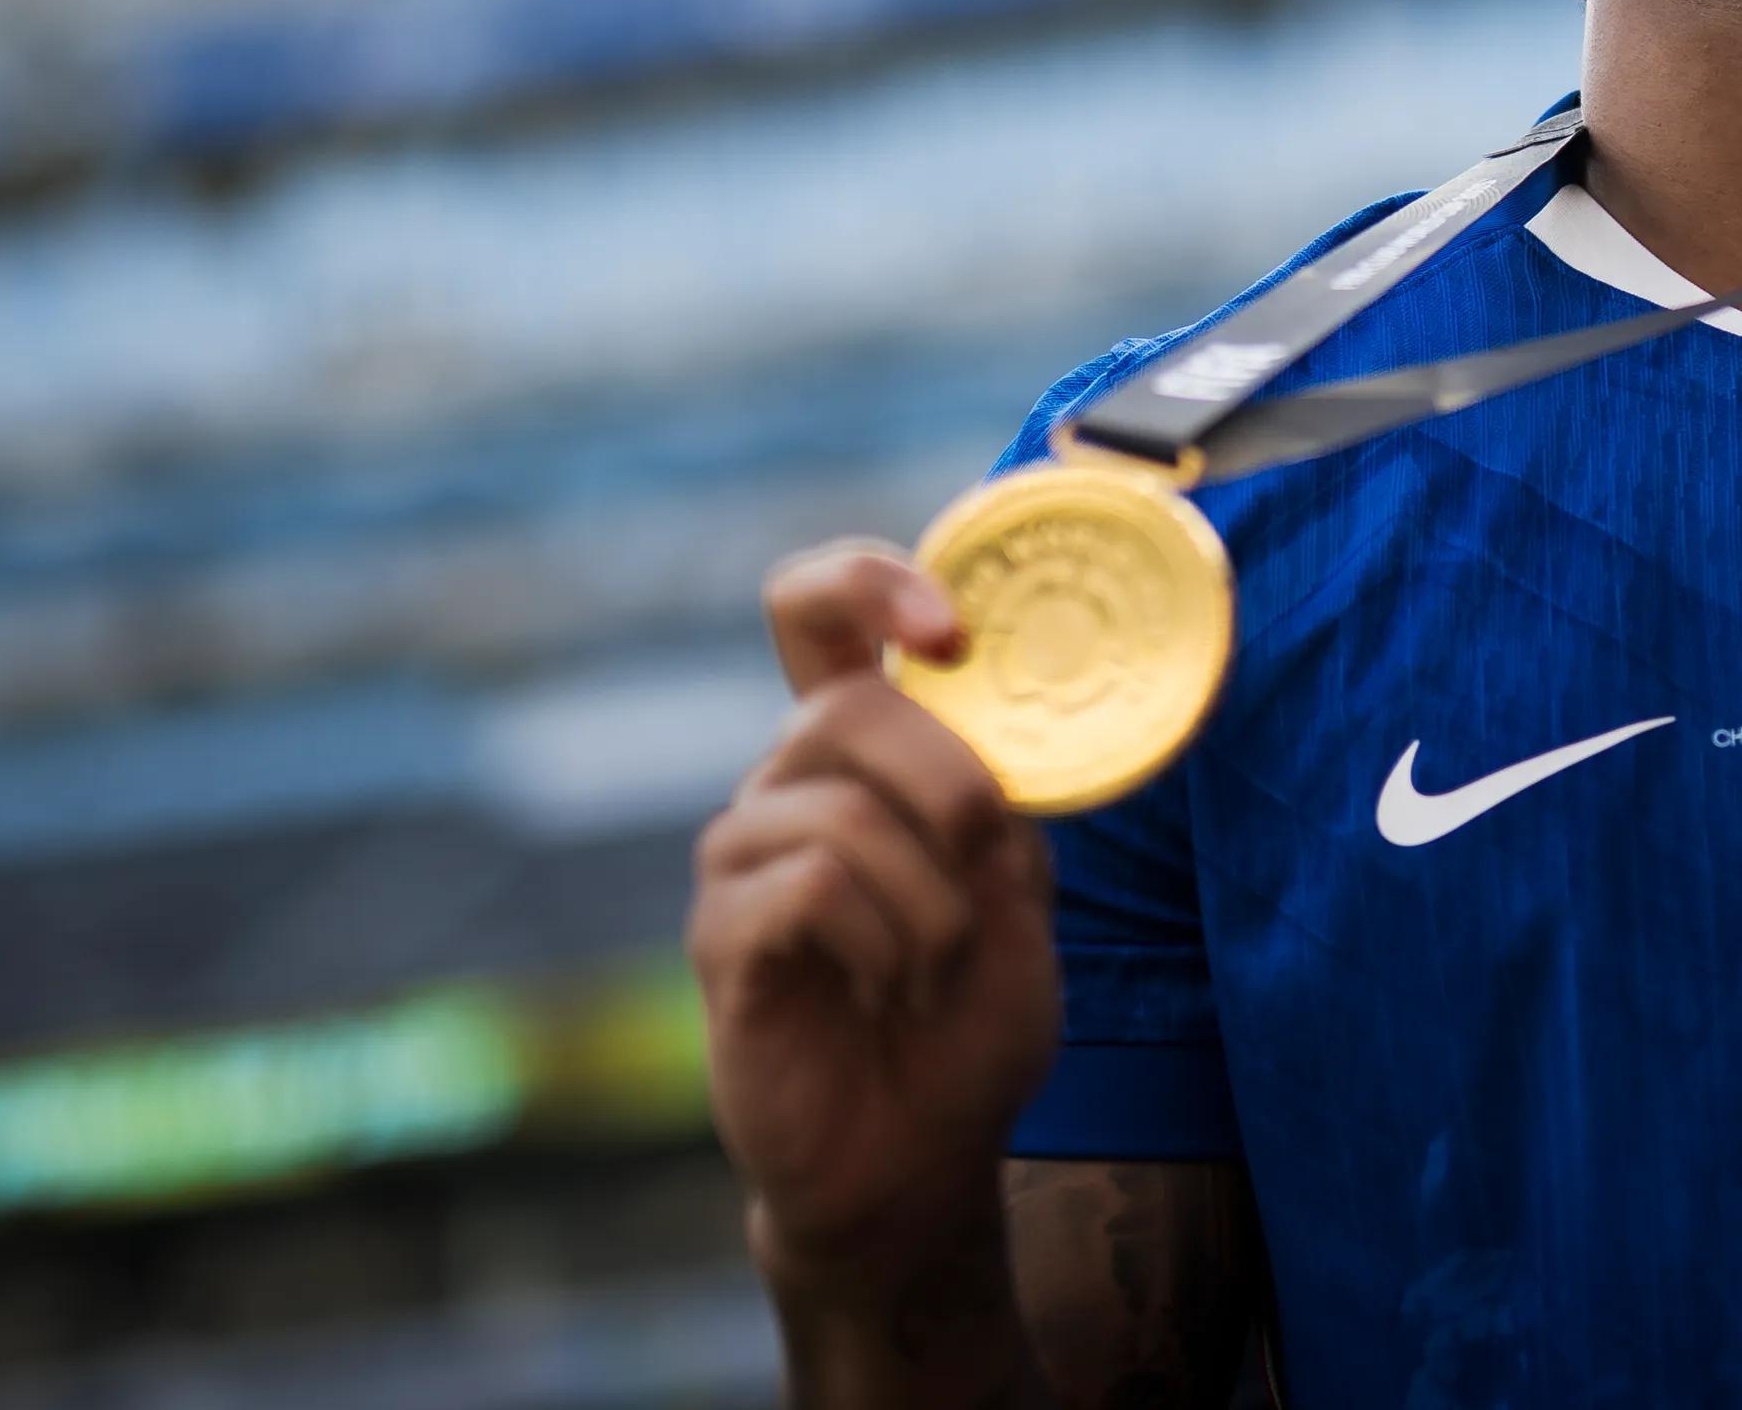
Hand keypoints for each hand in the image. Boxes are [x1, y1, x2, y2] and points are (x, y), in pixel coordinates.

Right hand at [689, 541, 1061, 1271]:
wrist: (918, 1155)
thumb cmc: (968, 1019)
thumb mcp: (1021, 894)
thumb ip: (1002, 801)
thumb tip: (984, 722)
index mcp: (859, 751)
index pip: (818, 610)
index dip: (871, 585)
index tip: (947, 631)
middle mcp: (787, 783)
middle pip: (844, 708)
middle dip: (948, 787)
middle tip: (985, 866)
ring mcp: (741, 856)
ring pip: (840, 810)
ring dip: (930, 899)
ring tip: (933, 968)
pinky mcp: (721, 935)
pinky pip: (810, 888)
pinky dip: (882, 942)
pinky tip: (882, 991)